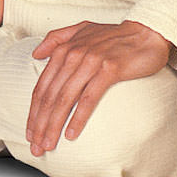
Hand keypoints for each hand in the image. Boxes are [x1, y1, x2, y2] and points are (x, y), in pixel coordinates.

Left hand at [25, 20, 171, 154]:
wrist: (147, 32)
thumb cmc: (114, 35)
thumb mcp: (81, 29)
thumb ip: (56, 38)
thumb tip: (36, 53)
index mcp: (64, 49)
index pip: (42, 87)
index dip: (33, 112)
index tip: (29, 133)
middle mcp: (73, 55)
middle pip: (50, 96)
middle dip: (40, 124)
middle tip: (36, 147)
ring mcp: (90, 62)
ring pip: (65, 99)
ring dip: (54, 125)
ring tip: (49, 144)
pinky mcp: (109, 70)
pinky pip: (89, 98)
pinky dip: (78, 117)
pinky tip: (71, 133)